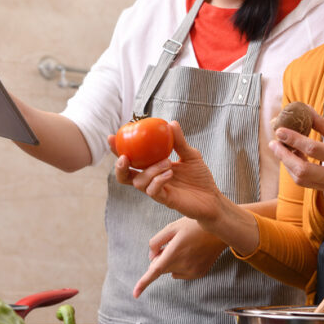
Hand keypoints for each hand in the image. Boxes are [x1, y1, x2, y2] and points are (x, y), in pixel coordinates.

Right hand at [110, 121, 226, 222]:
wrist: (212, 197)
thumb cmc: (199, 177)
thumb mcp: (190, 154)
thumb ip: (179, 141)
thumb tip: (171, 123)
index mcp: (152, 167)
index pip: (131, 158)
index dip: (118, 149)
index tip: (112, 137)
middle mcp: (151, 179)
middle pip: (125, 176)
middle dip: (119, 167)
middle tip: (124, 157)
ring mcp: (157, 190)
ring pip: (139, 182)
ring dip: (150, 170)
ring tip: (167, 162)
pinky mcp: (165, 200)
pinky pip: (153, 192)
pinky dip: (158, 180)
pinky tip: (169, 173)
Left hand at [132, 218, 227, 296]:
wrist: (220, 231)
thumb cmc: (195, 226)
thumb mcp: (172, 227)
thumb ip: (156, 241)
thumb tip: (151, 257)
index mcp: (174, 253)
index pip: (155, 271)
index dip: (143, 283)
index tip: (135, 294)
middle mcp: (183, 265)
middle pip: (161, 268)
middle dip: (161, 258)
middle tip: (172, 244)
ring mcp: (191, 271)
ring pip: (172, 271)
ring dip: (172, 262)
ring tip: (185, 247)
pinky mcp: (198, 274)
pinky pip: (182, 273)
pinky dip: (182, 265)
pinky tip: (192, 253)